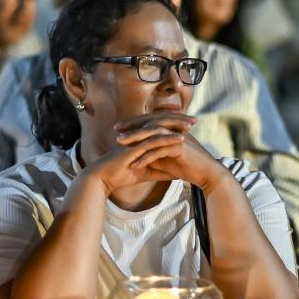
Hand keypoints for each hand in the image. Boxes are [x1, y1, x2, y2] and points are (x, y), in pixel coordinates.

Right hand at [77, 114, 193, 198]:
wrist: (103, 179)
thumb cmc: (120, 175)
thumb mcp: (147, 173)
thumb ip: (161, 171)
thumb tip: (177, 174)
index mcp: (140, 137)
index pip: (160, 126)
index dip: (175, 124)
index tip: (191, 125)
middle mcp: (138, 134)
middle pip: (161, 122)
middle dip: (179, 120)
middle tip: (195, 119)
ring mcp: (135, 139)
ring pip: (159, 129)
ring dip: (176, 126)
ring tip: (191, 126)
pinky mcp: (134, 147)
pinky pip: (153, 141)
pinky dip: (167, 139)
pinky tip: (180, 139)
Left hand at [121, 113, 226, 188]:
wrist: (206, 174)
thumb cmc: (187, 166)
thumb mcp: (166, 159)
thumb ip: (153, 153)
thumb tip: (138, 153)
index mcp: (172, 128)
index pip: (150, 121)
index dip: (134, 123)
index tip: (119, 128)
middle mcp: (175, 129)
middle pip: (150, 123)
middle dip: (132, 126)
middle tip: (116, 131)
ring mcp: (178, 136)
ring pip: (153, 134)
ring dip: (135, 138)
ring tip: (120, 144)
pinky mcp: (180, 147)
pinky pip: (159, 150)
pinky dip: (146, 157)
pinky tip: (135, 164)